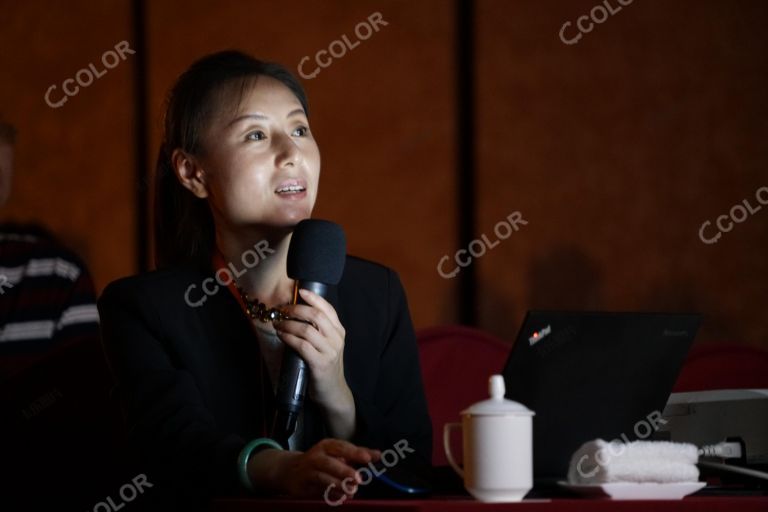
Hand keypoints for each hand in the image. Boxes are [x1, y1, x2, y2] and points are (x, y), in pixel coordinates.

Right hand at [251, 439, 380, 498]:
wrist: (291, 470)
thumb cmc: (321, 461)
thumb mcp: (337, 454)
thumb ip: (357, 455)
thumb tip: (378, 455)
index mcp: (327, 446)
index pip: (342, 447)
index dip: (355, 452)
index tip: (369, 458)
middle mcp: (317, 455)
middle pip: (330, 462)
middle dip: (345, 471)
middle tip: (359, 479)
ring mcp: (308, 470)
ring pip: (323, 477)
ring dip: (338, 485)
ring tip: (351, 491)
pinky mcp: (302, 485)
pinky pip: (317, 489)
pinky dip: (329, 493)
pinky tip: (340, 496)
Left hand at [275, 289, 351, 413]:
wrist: (333, 391)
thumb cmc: (325, 365)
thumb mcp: (327, 345)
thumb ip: (318, 330)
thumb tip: (296, 313)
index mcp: (339, 331)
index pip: (328, 308)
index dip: (314, 297)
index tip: (300, 290)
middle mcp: (336, 339)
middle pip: (316, 316)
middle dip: (296, 309)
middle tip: (282, 310)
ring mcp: (329, 352)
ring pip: (306, 330)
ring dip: (288, 324)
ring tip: (277, 324)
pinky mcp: (320, 364)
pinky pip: (302, 345)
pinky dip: (289, 338)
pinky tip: (282, 335)